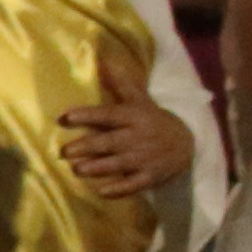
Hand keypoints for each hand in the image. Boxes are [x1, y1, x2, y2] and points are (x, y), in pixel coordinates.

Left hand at [57, 90, 191, 200]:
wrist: (188, 143)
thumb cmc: (152, 120)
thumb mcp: (139, 100)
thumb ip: (120, 84)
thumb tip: (102, 60)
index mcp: (134, 117)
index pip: (108, 115)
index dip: (87, 116)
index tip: (64, 118)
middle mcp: (139, 137)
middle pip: (110, 142)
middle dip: (87, 147)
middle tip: (64, 151)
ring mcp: (145, 158)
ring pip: (119, 164)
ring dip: (97, 168)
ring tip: (76, 169)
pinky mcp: (151, 176)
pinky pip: (134, 185)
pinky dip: (119, 189)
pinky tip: (101, 191)